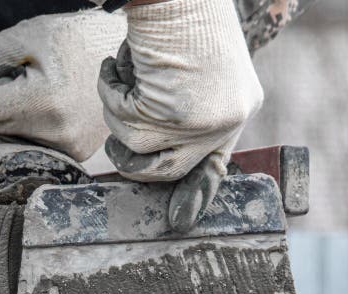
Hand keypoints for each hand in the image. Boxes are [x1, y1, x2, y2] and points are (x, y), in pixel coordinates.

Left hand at [0, 10, 126, 161]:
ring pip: (13, 132)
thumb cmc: (81, 38)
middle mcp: (56, 132)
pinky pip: (34, 137)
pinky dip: (22, 120)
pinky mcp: (76, 151)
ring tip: (6, 82)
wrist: (132, 56)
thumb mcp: (31, 35)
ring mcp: (68, 146)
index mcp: (45, 101)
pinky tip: (29, 98)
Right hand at [98, 0, 263, 230]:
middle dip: (131, 157)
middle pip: (169, 170)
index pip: (215, 163)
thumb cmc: (181, 15)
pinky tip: (117, 64)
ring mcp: (203, 121)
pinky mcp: (175, 116)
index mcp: (238, 107)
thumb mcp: (195, 71)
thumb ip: (187, 109)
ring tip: (121, 76)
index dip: (195, 192)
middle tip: (114, 142)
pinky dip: (110, 92)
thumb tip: (151, 153)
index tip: (181, 220)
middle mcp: (226, 119)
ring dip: (117, 114)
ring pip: (138, 148)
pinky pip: (123, 123)